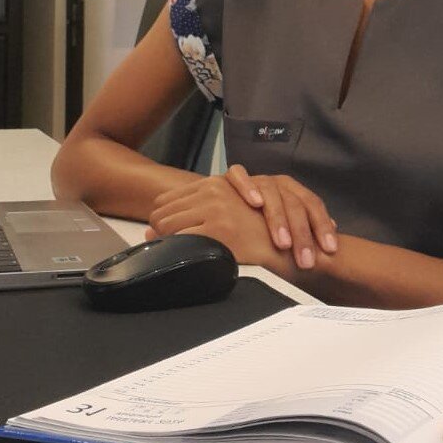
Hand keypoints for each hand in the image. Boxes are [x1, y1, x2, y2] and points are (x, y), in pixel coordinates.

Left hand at [144, 175, 297, 278]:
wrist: (293, 247)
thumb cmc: (263, 235)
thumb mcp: (229, 212)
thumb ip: (195, 212)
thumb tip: (149, 229)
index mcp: (215, 183)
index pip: (166, 201)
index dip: (163, 223)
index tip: (169, 238)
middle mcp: (213, 190)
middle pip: (160, 213)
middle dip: (159, 234)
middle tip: (175, 249)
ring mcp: (215, 208)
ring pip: (165, 226)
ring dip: (167, 243)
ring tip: (186, 254)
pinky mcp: (218, 230)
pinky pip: (179, 241)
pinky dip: (176, 252)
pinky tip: (193, 259)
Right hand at [224, 165, 336, 268]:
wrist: (223, 203)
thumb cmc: (256, 220)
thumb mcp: (282, 228)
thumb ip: (303, 233)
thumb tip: (327, 250)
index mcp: (293, 192)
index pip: (313, 205)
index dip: (322, 226)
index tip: (329, 250)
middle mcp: (277, 184)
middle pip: (294, 202)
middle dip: (302, 233)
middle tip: (305, 260)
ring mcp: (255, 180)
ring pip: (271, 191)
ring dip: (278, 217)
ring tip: (283, 242)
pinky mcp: (230, 178)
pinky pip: (239, 175)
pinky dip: (248, 187)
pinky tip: (256, 203)